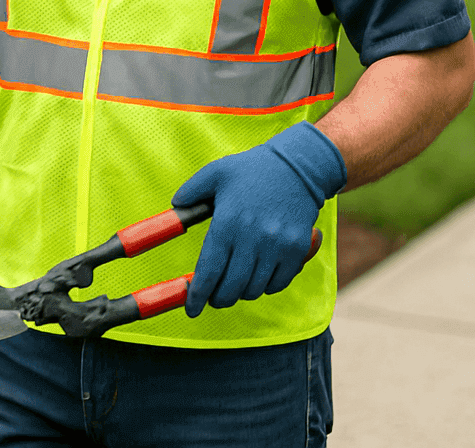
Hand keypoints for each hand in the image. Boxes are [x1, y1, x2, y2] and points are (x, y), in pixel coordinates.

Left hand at [171, 121, 346, 317]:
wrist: (299, 166)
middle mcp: (252, 238)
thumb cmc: (253, 169)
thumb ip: (191, 191)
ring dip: (241, 292)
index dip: (197, 295)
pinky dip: (266, 286)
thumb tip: (175, 207)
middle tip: (215, 295)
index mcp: (228, 222)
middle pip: (231, 288)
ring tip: (237, 281)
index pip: (209, 271)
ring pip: (254, 289)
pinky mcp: (297, 250)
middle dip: (218, 298)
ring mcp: (277, 246)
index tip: (191, 308)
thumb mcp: (216, 172)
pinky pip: (278, 284)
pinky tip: (260, 274)